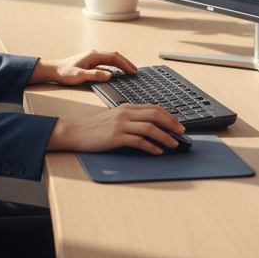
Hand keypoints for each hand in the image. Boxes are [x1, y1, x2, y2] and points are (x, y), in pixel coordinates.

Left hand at [30, 50, 137, 85]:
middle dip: (126, 62)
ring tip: (129, 70)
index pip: (114, 58)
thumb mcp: (79, 76)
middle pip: (115, 56)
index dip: (125, 64)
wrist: (54, 70)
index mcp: (93, 55)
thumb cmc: (64, 73)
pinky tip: (116, 73)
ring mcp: (93, 58)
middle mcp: (94, 54)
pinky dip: (114, 66)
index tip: (133, 72)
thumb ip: (94, 75)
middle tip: (135, 70)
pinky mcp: (90, 62)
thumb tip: (110, 75)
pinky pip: (106, 63)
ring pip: (111, 58)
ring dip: (121, 63)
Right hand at [46, 104, 185, 154]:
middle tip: (182, 132)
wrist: (76, 132)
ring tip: (174, 144)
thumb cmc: (95, 127)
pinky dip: (151, 146)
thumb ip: (131, 118)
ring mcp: (121, 124)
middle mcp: (125, 113)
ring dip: (165, 137)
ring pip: (150, 128)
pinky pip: (138, 141)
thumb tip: (150, 126)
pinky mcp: (116, 137)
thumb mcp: (115, 117)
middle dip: (172, 124)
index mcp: (126, 107)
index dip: (169, 116)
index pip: (153, 108)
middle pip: (155, 115)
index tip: (178, 124)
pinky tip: (157, 151)